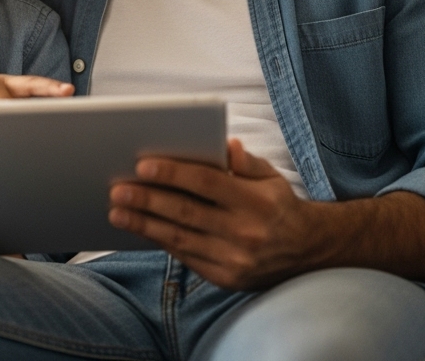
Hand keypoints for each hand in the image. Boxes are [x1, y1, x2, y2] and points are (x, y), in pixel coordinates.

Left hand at [108, 139, 314, 291]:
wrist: (308, 252)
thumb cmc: (279, 206)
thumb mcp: (271, 177)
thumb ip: (246, 162)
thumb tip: (225, 146)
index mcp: (256, 201)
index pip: (207, 183)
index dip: (173, 174)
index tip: (142, 166)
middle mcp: (246, 232)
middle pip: (187, 212)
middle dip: (148, 200)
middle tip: (117, 189)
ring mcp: (236, 259)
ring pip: (180, 239)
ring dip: (144, 225)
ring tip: (117, 211)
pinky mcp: (227, 278)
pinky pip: (186, 258)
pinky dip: (161, 242)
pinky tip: (140, 228)